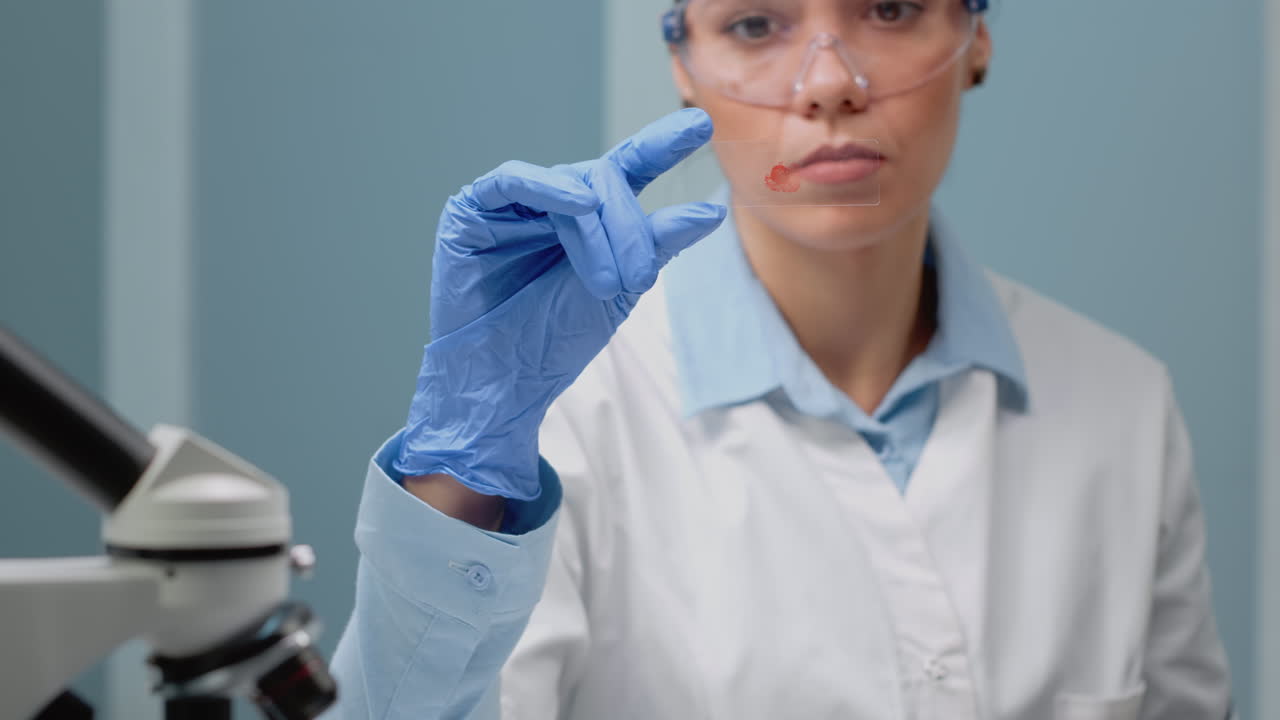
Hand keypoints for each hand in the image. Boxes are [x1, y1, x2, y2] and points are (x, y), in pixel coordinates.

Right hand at [395, 109, 725, 499]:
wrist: (506, 383)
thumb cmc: (557, 339)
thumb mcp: (622, 287)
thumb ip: (656, 244)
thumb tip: (709, 211)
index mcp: (589, 217)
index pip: (629, 168)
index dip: (662, 146)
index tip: (701, 126)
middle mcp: (551, 202)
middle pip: (604, 179)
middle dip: (628, 227)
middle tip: (637, 279)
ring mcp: (511, 204)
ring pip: (568, 185)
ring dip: (598, 230)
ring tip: (609, 281)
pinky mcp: (471, 210)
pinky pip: (513, 180)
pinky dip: (549, 189)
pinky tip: (579, 206)